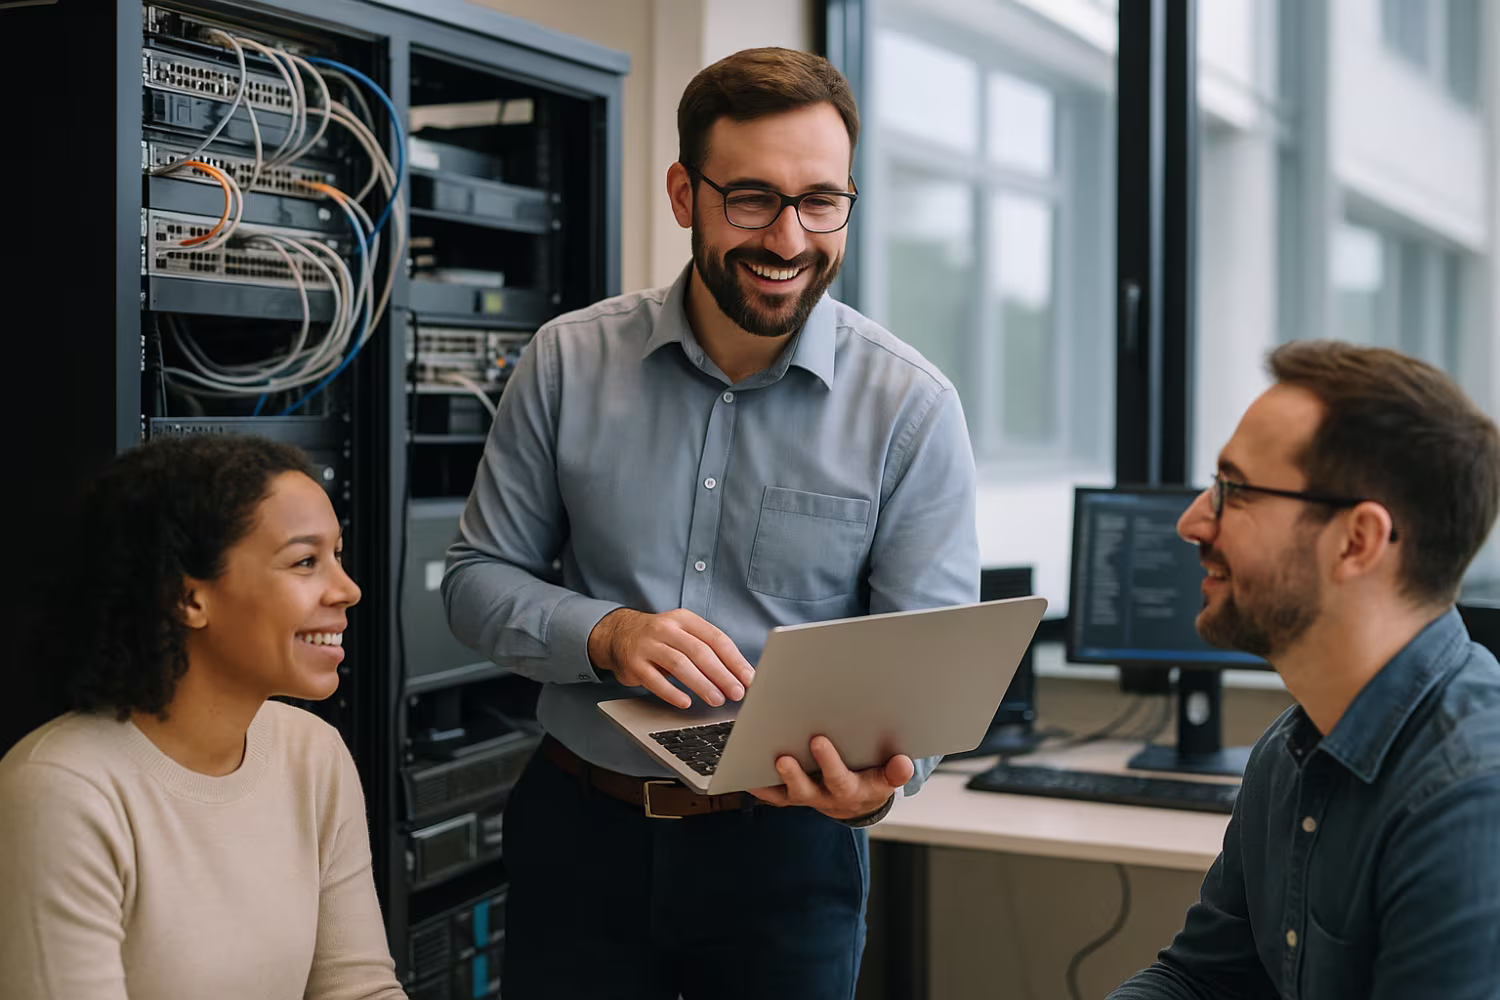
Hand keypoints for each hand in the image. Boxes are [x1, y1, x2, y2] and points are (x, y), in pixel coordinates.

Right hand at [588, 608, 754, 708]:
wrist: (617, 634)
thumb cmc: (660, 638)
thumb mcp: (682, 633)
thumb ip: (706, 648)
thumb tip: (739, 675)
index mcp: (684, 619)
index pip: (716, 638)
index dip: (735, 660)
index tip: (749, 679)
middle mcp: (666, 628)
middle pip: (700, 652)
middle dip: (722, 674)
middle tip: (737, 693)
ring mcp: (647, 645)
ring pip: (679, 664)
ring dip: (701, 684)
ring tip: (717, 699)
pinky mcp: (633, 663)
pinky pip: (654, 680)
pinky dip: (672, 693)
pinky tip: (685, 702)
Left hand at [748, 736, 913, 820]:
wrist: (860, 801)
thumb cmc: (872, 778)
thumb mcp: (888, 777)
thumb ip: (895, 772)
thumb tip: (904, 764)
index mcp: (851, 791)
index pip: (839, 780)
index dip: (828, 763)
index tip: (817, 740)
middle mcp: (825, 797)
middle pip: (807, 790)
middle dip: (794, 773)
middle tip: (780, 756)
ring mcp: (806, 797)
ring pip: (787, 792)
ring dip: (773, 779)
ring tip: (758, 758)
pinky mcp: (792, 795)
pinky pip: (773, 794)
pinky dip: (759, 785)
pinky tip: (745, 771)